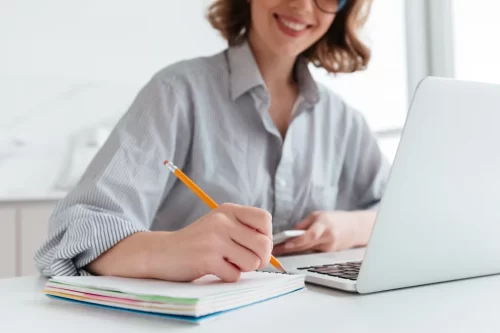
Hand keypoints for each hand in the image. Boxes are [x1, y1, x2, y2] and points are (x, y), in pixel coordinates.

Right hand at [148, 203, 272, 282]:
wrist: (161, 252)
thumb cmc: (195, 243)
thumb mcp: (219, 225)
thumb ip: (242, 231)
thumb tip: (270, 250)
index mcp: (228, 210)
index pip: (264, 218)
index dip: (266, 236)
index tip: (254, 245)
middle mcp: (222, 221)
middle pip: (264, 244)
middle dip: (259, 258)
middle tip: (244, 261)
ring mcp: (214, 239)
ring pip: (252, 262)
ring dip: (242, 269)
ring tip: (226, 263)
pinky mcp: (207, 258)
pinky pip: (235, 275)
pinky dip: (227, 277)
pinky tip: (214, 269)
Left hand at [272, 211, 370, 255]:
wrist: (355, 228)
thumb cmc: (335, 219)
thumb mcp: (318, 215)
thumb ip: (304, 224)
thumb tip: (290, 234)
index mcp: (325, 225)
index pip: (310, 236)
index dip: (298, 241)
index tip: (285, 245)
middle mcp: (328, 238)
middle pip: (306, 246)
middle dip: (289, 248)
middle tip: (275, 250)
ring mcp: (329, 248)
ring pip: (307, 251)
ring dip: (294, 251)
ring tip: (279, 250)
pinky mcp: (329, 254)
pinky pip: (312, 252)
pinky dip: (302, 251)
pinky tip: (292, 251)